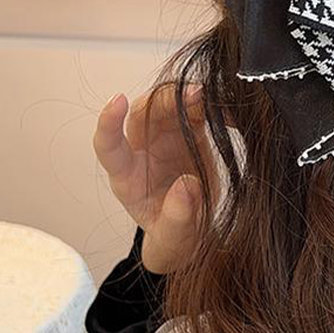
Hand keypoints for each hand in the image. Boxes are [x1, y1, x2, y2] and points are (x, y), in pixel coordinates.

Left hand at [94, 80, 198, 267]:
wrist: (194, 229)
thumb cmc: (175, 235)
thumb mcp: (174, 238)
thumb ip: (178, 217)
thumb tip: (187, 186)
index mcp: (127, 177)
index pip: (108, 145)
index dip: (109, 122)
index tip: (116, 100)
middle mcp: (141, 151)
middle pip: (141, 114)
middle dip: (163, 101)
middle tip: (193, 96)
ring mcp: (164, 138)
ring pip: (166, 103)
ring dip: (185, 95)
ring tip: (208, 96)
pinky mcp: (188, 132)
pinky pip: (194, 108)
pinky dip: (208, 103)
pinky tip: (225, 109)